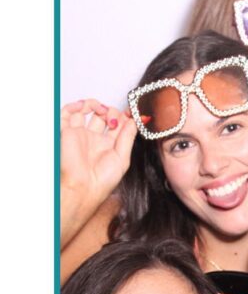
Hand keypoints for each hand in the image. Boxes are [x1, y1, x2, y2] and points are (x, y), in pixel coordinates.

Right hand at [60, 98, 136, 245]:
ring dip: (96, 105)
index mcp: (108, 146)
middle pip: (103, 116)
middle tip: (118, 115)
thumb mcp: (123, 158)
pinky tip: (87, 106)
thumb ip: (128, 138)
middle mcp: (94, 139)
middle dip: (112, 112)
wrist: (83, 187)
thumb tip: (135, 121)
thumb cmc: (101, 181)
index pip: (117, 126)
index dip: (125, 118)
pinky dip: (76, 105)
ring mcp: (81, 134)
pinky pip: (67, 113)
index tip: (133, 113)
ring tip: (104, 110)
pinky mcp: (66, 132)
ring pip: (86, 112)